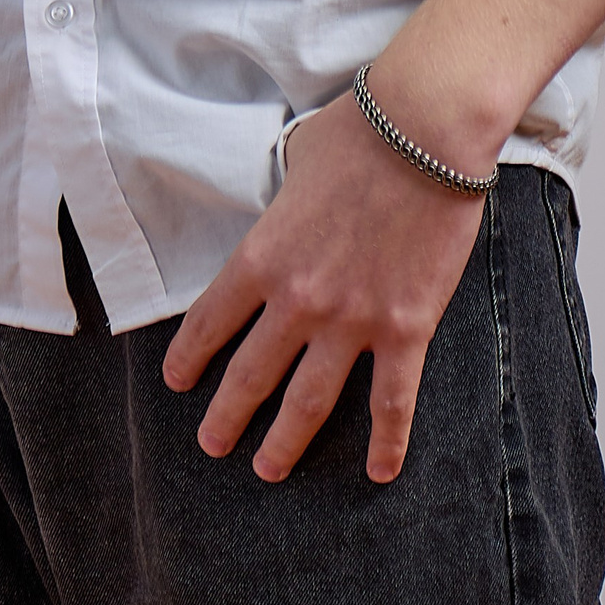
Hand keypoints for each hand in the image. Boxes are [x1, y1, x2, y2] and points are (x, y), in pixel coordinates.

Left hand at [161, 86, 488, 482]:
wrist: (426, 131)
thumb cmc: (360, 132)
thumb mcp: (297, 159)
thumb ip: (287, 198)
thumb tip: (291, 200)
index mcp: (263, 255)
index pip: (210, 321)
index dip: (190, 357)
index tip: (178, 383)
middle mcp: (298, 299)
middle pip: (250, 374)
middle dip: (227, 416)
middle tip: (213, 444)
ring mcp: (352, 321)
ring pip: (308, 403)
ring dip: (284, 442)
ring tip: (267, 469)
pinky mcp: (406, 329)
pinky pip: (391, 402)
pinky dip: (386, 444)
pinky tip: (379, 473)